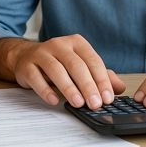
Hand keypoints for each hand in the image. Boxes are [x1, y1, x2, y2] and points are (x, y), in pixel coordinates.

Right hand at [10, 35, 124, 108]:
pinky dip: (45, 90)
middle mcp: (59, 44)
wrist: (25, 57)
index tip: (108, 98)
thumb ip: (100, 75)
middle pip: (76, 65)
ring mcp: (41, 53)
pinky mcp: (26, 65)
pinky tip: (54, 100)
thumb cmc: (58, 63)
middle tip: (95, 104)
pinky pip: (36, 77)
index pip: (92, 60)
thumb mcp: (80, 66)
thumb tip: (120, 88)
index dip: (101, 80)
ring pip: (56, 69)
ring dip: (68, 87)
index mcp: (76, 42)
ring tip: (78, 103)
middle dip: (87, 85)